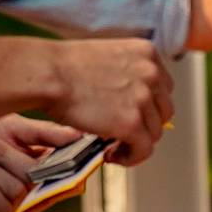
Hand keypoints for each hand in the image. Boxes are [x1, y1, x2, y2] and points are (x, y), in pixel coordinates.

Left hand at [0, 114, 83, 211]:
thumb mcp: (14, 128)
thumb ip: (47, 133)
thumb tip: (79, 135)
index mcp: (44, 169)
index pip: (71, 177)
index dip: (74, 170)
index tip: (72, 156)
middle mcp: (34, 191)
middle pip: (36, 178)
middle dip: (5, 156)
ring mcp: (15, 208)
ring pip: (18, 190)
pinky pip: (3, 208)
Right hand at [44, 37, 171, 165]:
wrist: (48, 74)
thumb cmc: (64, 67)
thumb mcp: (108, 58)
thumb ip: (129, 75)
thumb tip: (135, 104)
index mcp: (148, 53)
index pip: (164, 88)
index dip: (148, 107)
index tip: (132, 116)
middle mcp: (152, 73)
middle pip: (163, 111)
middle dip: (144, 125)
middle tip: (122, 134)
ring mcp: (143, 99)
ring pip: (154, 133)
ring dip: (135, 143)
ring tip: (112, 145)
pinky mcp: (131, 123)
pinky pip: (143, 150)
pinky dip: (130, 158)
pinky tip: (110, 155)